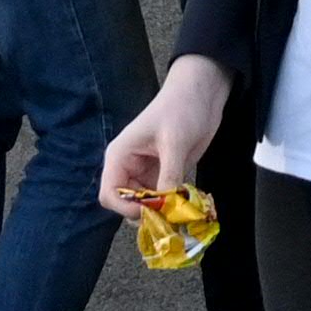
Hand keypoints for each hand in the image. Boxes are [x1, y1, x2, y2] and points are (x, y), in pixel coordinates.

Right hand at [99, 55, 229, 219]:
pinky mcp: (164, 173)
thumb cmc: (181, 109)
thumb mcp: (175, 142)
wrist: (201, 93)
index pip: (109, 194)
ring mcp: (146, 172)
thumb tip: (166, 205)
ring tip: (180, 212)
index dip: (125, 207)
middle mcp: (129, 167)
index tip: (151, 211)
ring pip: (144, 204)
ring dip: (160, 211)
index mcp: (120, 156)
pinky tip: (185, 204)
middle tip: (170, 216)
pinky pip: (161, 198)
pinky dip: (170, 204)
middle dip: (145, 212)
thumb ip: (169, 173)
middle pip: (126, 203)